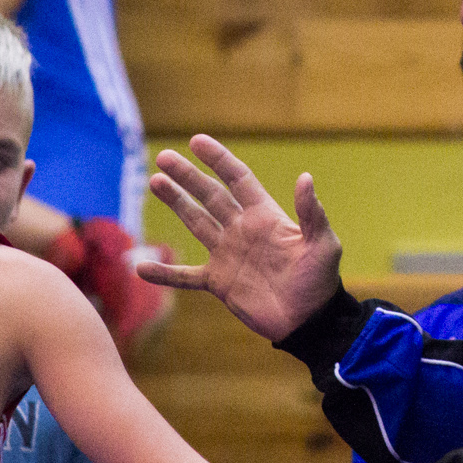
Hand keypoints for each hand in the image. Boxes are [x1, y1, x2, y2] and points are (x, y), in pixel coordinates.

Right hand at [138, 134, 342, 341]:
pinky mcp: (218, 282)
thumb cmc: (320, 281)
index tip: (196, 141)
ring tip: (155, 182)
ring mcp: (227, 255)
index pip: (237, 178)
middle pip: (209, 195)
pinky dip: (164, 273)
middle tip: (163, 157)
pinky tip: (140, 268)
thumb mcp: (323, 245)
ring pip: (195, 223)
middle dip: (187, 176)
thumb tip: (306, 177)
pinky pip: (185, 276)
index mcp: (264, 216)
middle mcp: (241, 230)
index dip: (218, 159)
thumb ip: (311, 213)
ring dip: (175, 203)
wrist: (309, 321)